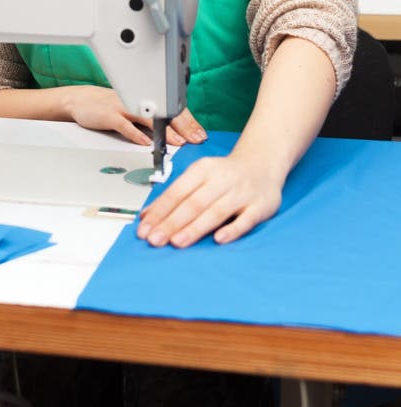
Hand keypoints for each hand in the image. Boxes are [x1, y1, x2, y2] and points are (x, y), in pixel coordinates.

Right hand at [62, 86, 206, 146]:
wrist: (82, 100)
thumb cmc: (110, 107)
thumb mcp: (134, 110)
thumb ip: (152, 120)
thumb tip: (176, 133)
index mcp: (146, 99)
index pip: (172, 108)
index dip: (189, 121)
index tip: (200, 134)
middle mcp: (137, 101)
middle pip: (165, 112)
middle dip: (183, 127)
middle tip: (196, 139)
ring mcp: (123, 107)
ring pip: (149, 119)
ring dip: (165, 132)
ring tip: (178, 143)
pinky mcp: (109, 115)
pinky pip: (125, 125)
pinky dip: (135, 134)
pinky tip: (145, 143)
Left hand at [136, 152, 282, 246]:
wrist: (261, 163)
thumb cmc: (224, 175)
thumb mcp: (197, 177)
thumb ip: (174, 196)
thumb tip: (146, 216)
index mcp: (203, 170)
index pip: (177, 192)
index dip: (160, 211)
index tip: (144, 229)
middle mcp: (222, 179)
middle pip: (194, 203)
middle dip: (172, 222)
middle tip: (155, 240)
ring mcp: (242, 192)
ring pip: (216, 211)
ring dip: (195, 228)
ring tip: (177, 242)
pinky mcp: (260, 206)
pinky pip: (246, 219)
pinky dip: (232, 230)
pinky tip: (219, 239)